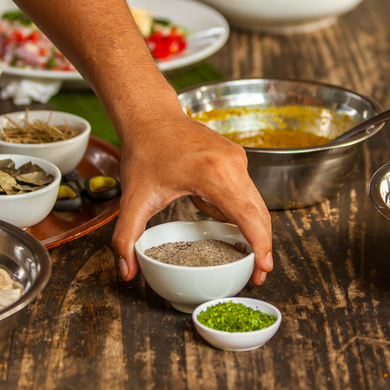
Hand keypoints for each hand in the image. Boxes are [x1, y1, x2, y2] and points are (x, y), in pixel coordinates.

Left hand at [110, 114, 273, 284]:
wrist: (151, 117)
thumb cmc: (145, 151)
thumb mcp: (133, 199)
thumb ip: (126, 238)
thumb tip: (126, 271)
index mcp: (213, 174)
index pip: (247, 216)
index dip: (260, 245)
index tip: (264, 268)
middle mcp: (231, 163)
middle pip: (259, 213)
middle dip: (261, 244)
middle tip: (256, 272)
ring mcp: (237, 157)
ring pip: (255, 202)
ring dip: (247, 226)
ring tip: (227, 242)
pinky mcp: (236, 156)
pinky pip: (245, 190)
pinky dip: (236, 207)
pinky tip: (208, 207)